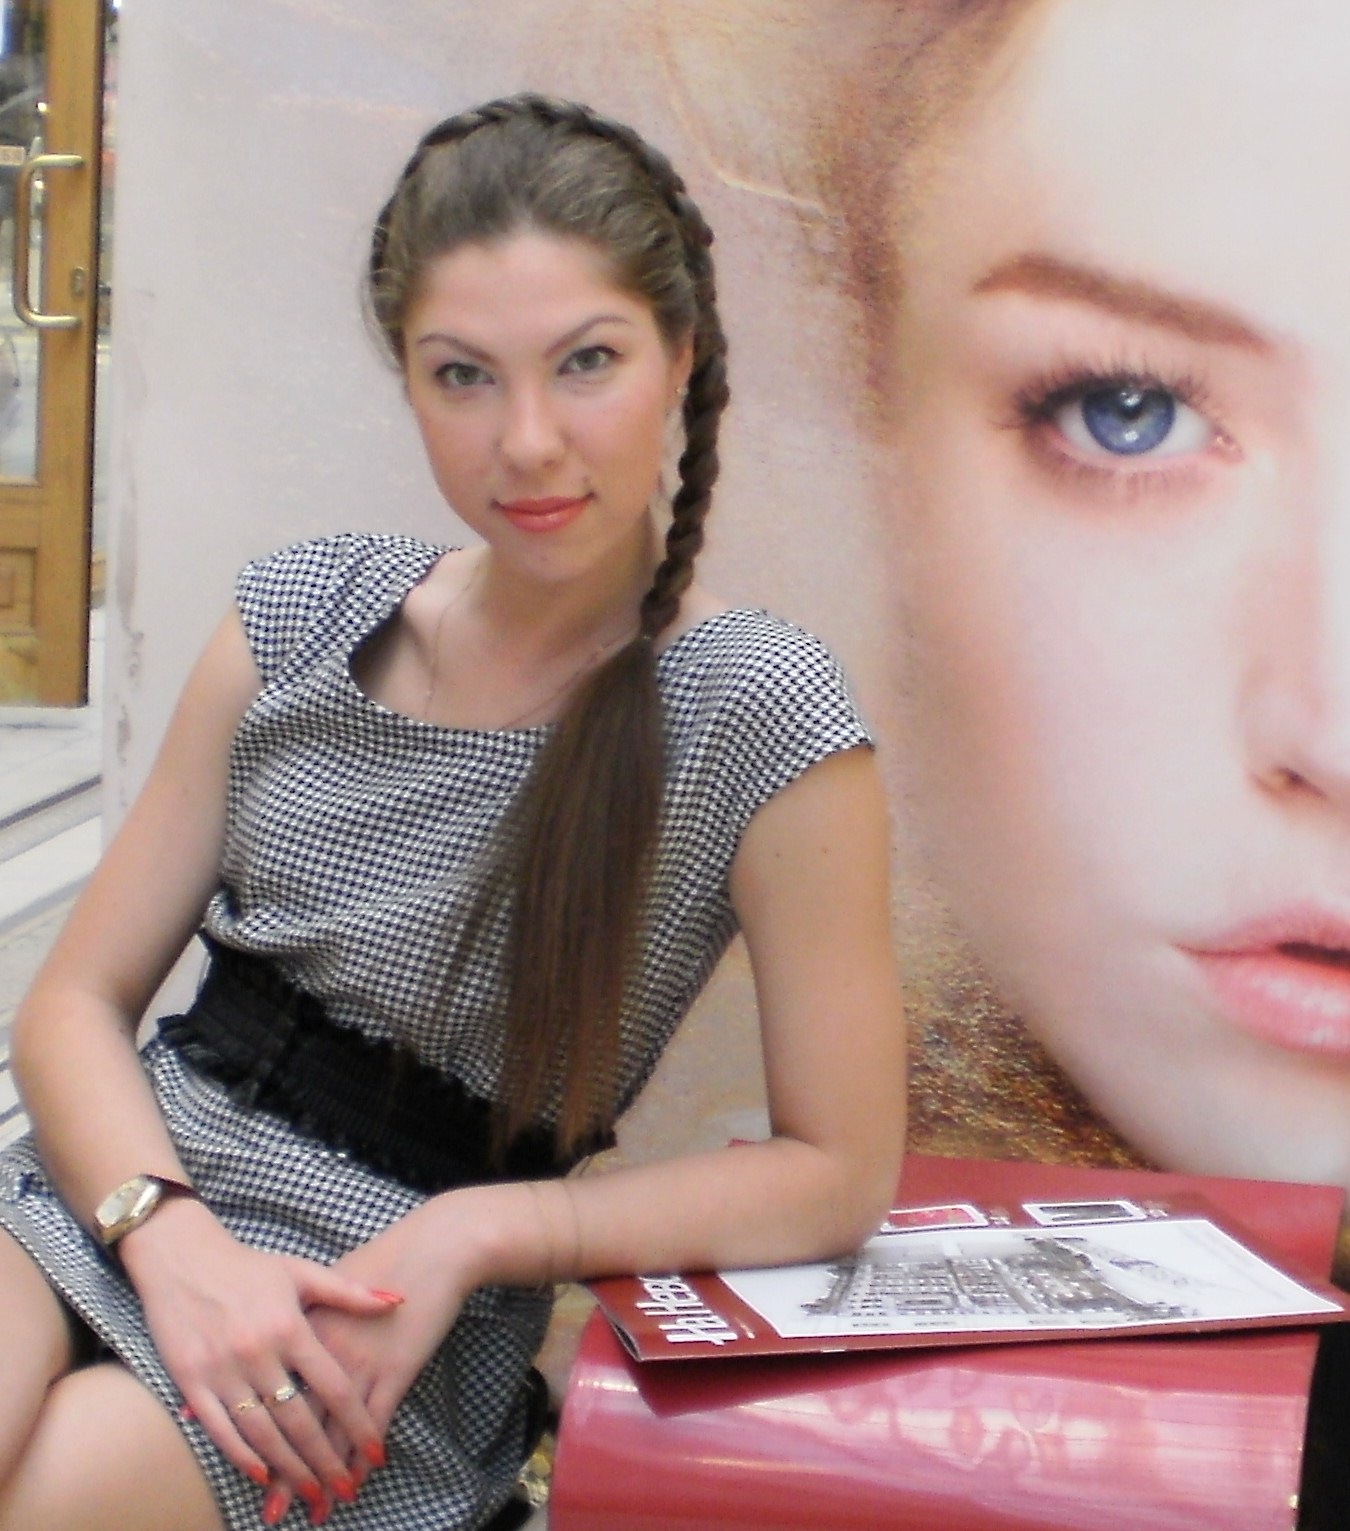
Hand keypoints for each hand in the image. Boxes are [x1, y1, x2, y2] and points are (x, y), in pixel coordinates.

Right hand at [120, 1198, 398, 1512]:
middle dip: (325, 1461)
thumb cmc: (249, 1267)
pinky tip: (262, 1474)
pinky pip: (219, 1429)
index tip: (376, 1453)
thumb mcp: (303, 1273)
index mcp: (290, 1327)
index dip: (358, 1423)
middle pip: (299, 1420)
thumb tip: (398, 1301)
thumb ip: (351, 1293)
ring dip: (288, 1469)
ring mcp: (222, 1370)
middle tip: (345, 1491)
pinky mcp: (190, 1382)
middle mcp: (258, 1353)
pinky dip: (241, 1456)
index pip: (333, 1387)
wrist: (181, 1258)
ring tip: (311, 1494)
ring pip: (261, 1433)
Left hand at [255, 1199, 480, 1525]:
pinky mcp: (395, 1369)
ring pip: (335, 1430)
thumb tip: (267, 1341)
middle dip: (286, 1471)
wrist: (430, 1249)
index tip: (248, 1470)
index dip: (259, 1435)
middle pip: (299, 1421)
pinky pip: (374, 1421)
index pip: (273, 1392)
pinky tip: (359, 1477)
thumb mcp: (328, 1281)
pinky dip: (364, 1452)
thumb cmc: (381, 1260)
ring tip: (316, 1509)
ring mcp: (361, 1363)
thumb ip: (299, 1315)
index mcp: (303, 1329)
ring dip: (326, 1473)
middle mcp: (324, 1352)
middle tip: (273, 1512)